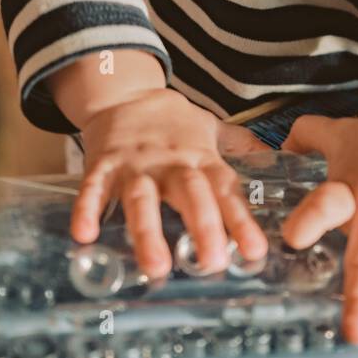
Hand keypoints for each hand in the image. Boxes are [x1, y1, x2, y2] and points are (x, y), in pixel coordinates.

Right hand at [70, 88, 268, 275]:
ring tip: (156, 266)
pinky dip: (87, 210)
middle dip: (202, 227)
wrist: (125, 92)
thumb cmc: (172, 121)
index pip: (225, 190)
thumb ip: (240, 145)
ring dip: (148, 231)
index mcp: (200, 158)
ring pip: (143, 198)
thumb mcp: (211, 128)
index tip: (254, 251)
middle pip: (189, 194)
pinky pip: (94, 188)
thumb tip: (273, 156)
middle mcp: (171, 163)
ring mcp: (135, 164)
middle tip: (211, 263)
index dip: (241, 221)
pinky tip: (85, 234)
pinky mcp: (102, 164)